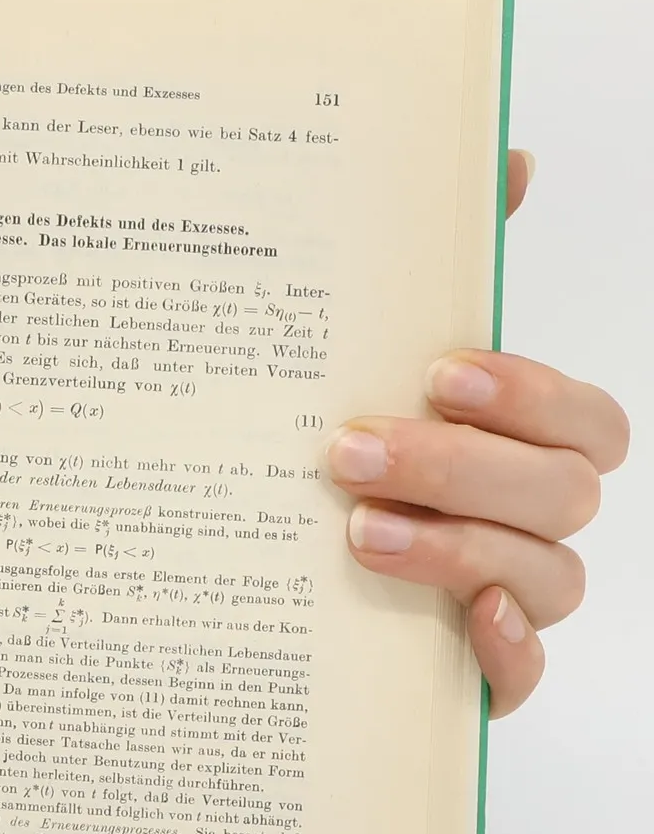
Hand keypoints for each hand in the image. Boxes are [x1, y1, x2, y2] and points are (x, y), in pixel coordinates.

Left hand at [329, 151, 628, 716]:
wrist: (246, 586)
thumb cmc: (334, 464)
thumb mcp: (361, 363)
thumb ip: (435, 269)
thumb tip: (505, 154)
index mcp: (520, 448)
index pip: (587, 423)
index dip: (532, 394)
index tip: (439, 371)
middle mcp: (528, 524)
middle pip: (562, 495)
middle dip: (462, 467)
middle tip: (350, 450)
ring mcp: (505, 602)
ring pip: (546, 577)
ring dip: (457, 546)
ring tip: (353, 529)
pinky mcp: (468, 677)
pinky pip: (520, 679)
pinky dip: (503, 652)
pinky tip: (462, 619)